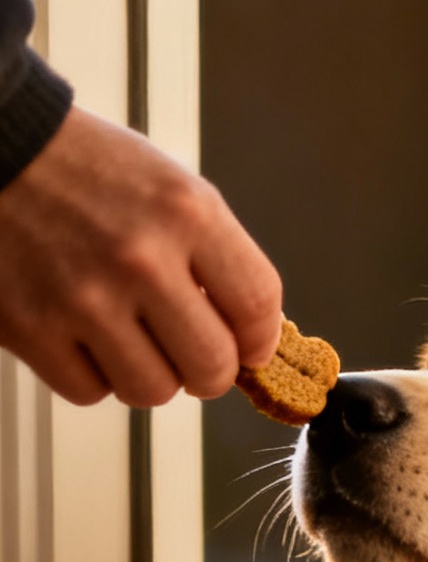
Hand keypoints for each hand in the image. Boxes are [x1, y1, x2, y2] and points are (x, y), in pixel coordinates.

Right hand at [0, 106, 282, 406]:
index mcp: (186, 214)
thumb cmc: (84, 170)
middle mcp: (141, 258)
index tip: (251, 349)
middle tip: (189, 356)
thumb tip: (248, 334)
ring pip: (153, 391)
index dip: (260, 340)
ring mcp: (85, 298)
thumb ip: (214, 255)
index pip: (257, 304)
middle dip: (209, 372)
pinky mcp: (33, 329)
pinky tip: (82, 336)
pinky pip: (90, 391)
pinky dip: (91, 375)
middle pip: (212, 366)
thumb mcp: (169, 188)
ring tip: (129, 338)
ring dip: (148, 375)